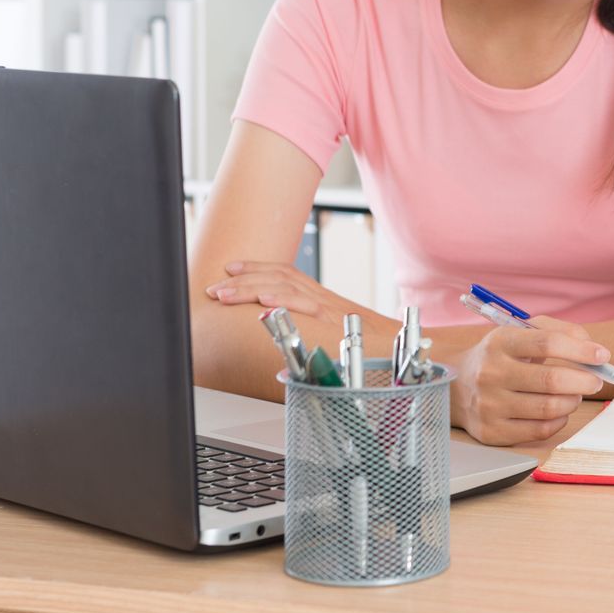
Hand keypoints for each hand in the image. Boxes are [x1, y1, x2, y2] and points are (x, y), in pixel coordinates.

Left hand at [203, 260, 363, 328]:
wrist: (398, 344)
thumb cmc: (367, 343)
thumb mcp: (332, 330)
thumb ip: (309, 326)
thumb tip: (281, 333)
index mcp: (318, 296)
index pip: (283, 272)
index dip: (254, 268)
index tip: (230, 268)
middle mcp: (320, 296)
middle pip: (277, 277)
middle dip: (242, 281)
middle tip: (215, 288)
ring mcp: (326, 306)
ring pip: (284, 287)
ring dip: (250, 289)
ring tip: (225, 295)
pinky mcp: (332, 320)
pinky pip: (305, 306)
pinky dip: (283, 301)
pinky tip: (263, 303)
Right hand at [453, 317, 607, 446]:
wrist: (457, 387)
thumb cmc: (501, 357)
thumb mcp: (521, 333)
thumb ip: (558, 331)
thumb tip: (590, 346)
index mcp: (500, 342)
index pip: (547, 343)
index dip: (580, 350)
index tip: (603, 355)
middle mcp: (491, 373)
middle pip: (551, 379)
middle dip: (584, 380)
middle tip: (596, 380)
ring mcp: (489, 405)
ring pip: (548, 408)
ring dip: (572, 400)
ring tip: (575, 393)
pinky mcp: (492, 431)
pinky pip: (539, 430)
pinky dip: (559, 420)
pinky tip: (560, 411)